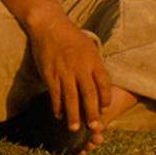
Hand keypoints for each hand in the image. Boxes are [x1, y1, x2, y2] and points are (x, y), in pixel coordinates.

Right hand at [25, 15, 111, 132]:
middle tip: (93, 127)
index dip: (105, 98)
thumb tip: (101, 84)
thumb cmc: (71, 37)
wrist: (50, 26)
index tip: (104, 109)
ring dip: (73, 115)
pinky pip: (55, 94)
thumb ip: (94, 65)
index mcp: (93, 59)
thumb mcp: (89, 47)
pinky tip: (59, 115)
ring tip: (74, 128)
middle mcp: (80, 66)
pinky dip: (57, 106)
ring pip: (71, 98)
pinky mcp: (50, 73)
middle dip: (91, 112)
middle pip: (89, 94)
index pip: (104, 83)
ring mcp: (64, 71)